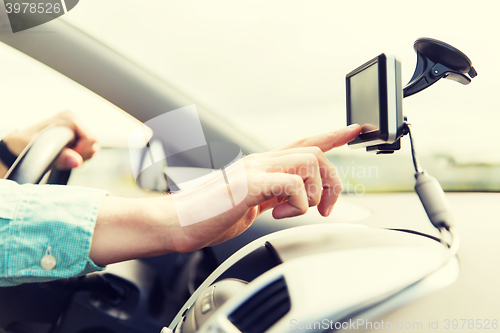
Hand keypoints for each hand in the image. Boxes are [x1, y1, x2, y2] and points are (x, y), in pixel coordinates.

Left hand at [4, 111, 98, 169]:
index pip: (91, 139)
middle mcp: (75, 121)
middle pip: (94, 144)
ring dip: (80, 157)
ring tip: (62, 157)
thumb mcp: (39, 150)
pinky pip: (88, 151)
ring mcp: (77, 129)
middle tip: (63, 158)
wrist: (18, 144)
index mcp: (69, 118)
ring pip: (92, 149)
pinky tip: (65, 156)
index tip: (65, 156)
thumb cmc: (24, 143)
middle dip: (81, 155)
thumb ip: (60, 156)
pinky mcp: (77, 137)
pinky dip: (78, 157)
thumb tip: (77, 161)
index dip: (80, 152)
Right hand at [90, 124, 360, 264]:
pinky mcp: (248, 184)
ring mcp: (254, 169)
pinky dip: (296, 203)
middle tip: (326, 208)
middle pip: (315, 152)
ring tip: (291, 213)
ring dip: (312, 194)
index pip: (304, 143)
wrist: (177, 222)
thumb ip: (275, 196)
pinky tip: (279, 214)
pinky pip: (291, 185)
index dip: (333, 135)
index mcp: (263, 165)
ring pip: (308, 163)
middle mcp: (261, 161)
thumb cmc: (210, 215)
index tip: (356, 130)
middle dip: (332, 181)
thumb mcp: (252, 204)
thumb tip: (298, 200)